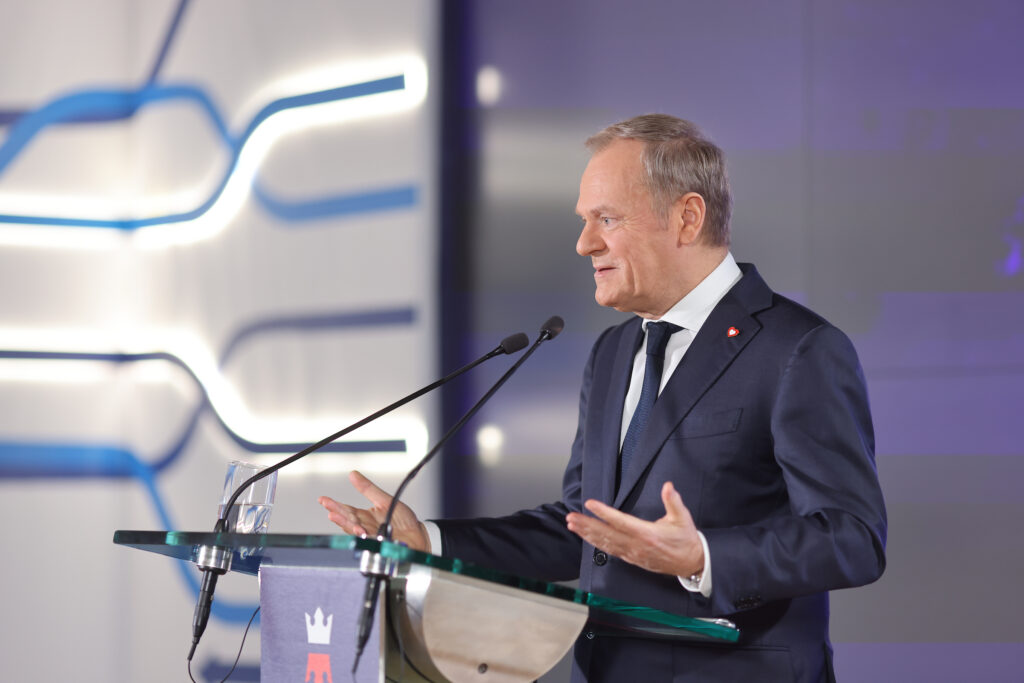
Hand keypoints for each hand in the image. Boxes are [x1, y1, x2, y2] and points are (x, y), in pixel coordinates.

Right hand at [317, 471, 429, 552]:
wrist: (417, 534)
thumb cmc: (403, 520)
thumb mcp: (384, 499)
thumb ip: (368, 489)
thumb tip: (353, 474)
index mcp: (365, 517)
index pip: (347, 510)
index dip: (335, 505)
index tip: (323, 499)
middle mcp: (366, 527)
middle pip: (348, 521)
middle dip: (338, 515)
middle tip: (329, 509)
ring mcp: (373, 536)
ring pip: (356, 531)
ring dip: (348, 525)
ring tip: (337, 517)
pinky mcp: (381, 544)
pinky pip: (371, 540)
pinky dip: (365, 536)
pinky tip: (360, 531)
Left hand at [565, 481, 703, 576]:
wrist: (692, 563)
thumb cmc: (686, 539)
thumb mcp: (683, 518)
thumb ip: (674, 501)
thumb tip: (668, 486)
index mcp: (648, 534)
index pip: (621, 522)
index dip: (604, 513)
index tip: (590, 504)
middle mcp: (637, 546)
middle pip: (607, 535)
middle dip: (587, 525)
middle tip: (572, 517)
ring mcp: (633, 554)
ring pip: (605, 544)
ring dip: (587, 535)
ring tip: (573, 525)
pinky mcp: (632, 559)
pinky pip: (610, 551)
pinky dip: (596, 544)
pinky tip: (587, 538)